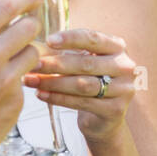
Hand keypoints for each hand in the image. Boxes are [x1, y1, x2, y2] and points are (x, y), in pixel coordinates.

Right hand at [0, 0, 43, 155]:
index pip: (3, 9)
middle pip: (28, 29)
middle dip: (29, 26)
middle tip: (25, 29)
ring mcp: (5, 84)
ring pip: (33, 55)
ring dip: (25, 54)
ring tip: (8, 63)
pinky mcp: (15, 104)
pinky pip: (23, 84)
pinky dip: (14, 85)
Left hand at [23, 27, 136, 145]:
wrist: (102, 117)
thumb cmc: (88, 81)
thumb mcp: (82, 61)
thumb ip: (65, 52)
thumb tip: (33, 47)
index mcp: (117, 47)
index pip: (93, 38)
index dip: (70, 39)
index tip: (48, 40)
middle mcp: (125, 66)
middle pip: (86, 63)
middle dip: (55, 64)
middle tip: (32, 65)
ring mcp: (124, 89)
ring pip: (83, 85)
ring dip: (53, 82)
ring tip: (31, 80)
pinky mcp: (116, 110)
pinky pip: (82, 103)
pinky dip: (58, 98)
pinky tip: (41, 94)